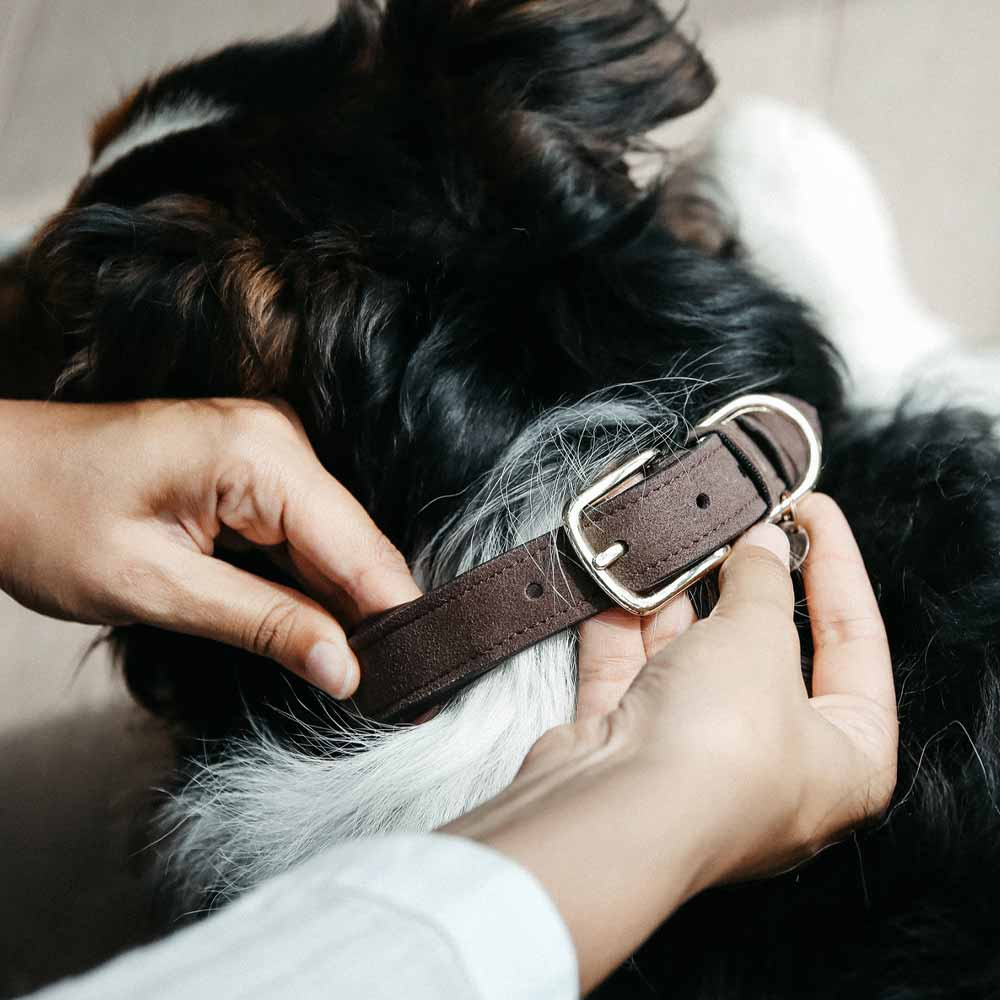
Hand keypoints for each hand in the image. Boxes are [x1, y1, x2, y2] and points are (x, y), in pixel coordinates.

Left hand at [0, 397, 419, 695]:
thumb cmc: (46, 520)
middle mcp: (279, 438)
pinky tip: (327, 632)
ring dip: (350, 607)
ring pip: (336, 543)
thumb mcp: (155, 587)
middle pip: (357, 544)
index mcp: (259, 453)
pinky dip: (315, 585)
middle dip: (380, 619)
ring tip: (377, 676)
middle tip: (407, 698)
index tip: (428, 688)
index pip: (359, 548)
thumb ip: (263, 623)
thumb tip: (348, 670)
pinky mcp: (256, 469)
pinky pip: (305, 533)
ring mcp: (269, 449)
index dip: (399, 620)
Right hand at [446, 494, 896, 991]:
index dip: (836, 565)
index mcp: (846, 759)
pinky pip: (635, 674)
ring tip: (675, 540)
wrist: (611, 813)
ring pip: (692, 659)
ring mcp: (696, 759)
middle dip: (746, 583)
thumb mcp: (760, 639)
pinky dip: (626, 628)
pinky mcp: (631, 750)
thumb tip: (762, 545)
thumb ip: (763, 584)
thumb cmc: (721, 745)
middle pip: (767, 650)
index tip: (811, 508)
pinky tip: (621, 579)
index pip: (856, 643)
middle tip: (737, 522)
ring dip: (679, 600)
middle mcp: (774, 766)